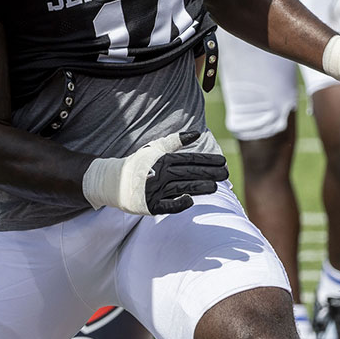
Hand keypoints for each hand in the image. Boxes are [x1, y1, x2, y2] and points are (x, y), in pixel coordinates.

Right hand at [82, 130, 228, 214]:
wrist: (113, 180)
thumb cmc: (138, 163)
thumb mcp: (154, 148)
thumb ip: (175, 141)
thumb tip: (196, 133)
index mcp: (162, 160)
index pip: (189, 159)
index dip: (207, 160)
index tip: (222, 161)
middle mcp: (159, 174)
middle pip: (189, 173)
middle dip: (209, 173)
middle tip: (226, 173)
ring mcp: (155, 190)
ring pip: (181, 188)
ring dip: (199, 187)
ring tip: (216, 187)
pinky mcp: (149, 204)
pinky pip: (166, 205)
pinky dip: (178, 203)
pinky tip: (191, 201)